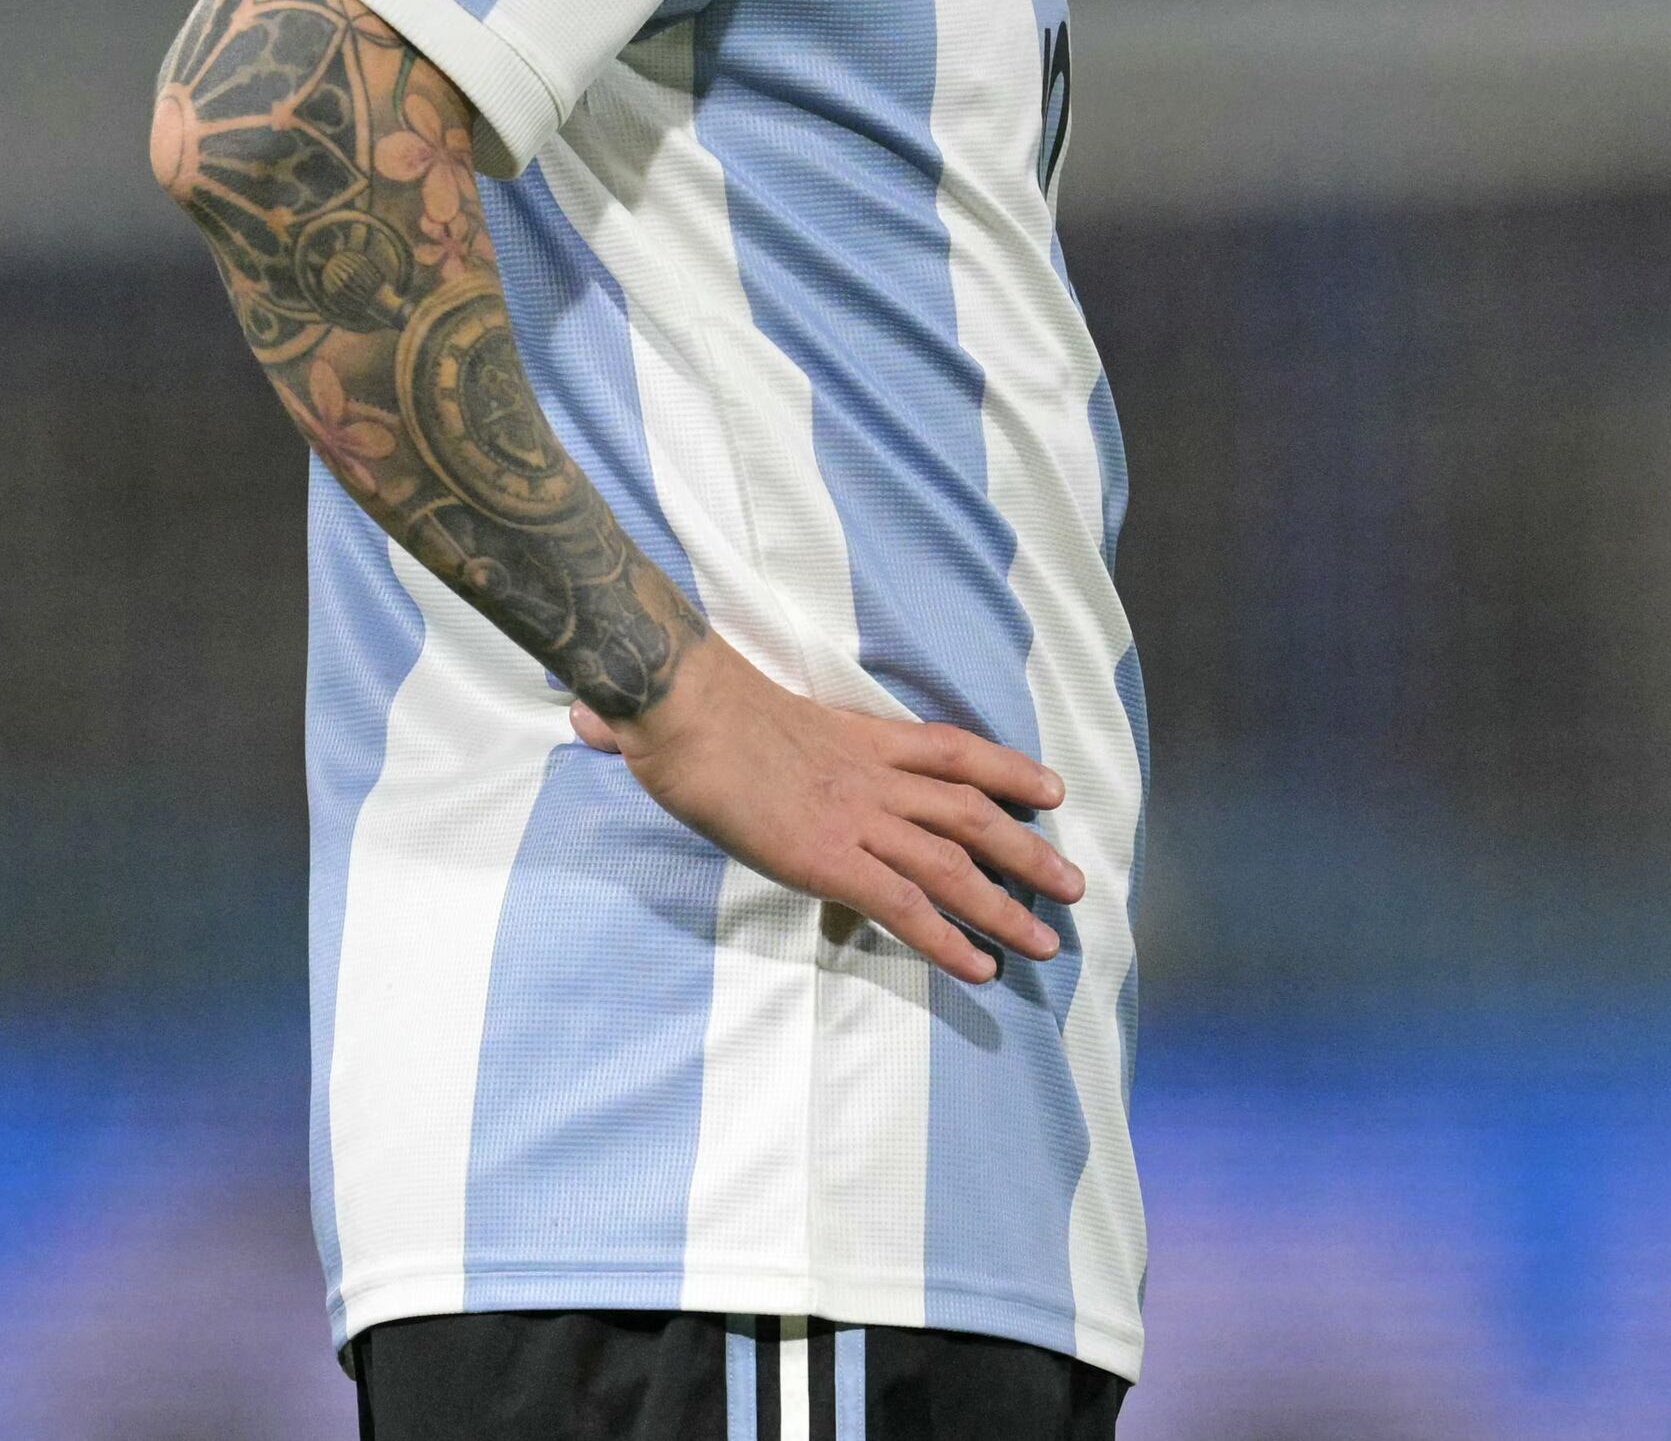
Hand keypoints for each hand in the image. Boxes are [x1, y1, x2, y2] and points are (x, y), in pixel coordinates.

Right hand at [571, 635, 1082, 983]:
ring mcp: (856, 819)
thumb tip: (596, 722)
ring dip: (1007, 905)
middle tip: (1074, 885)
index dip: (1009, 771)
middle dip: (1028, 852)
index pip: (955, 752)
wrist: (682, 704)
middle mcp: (874, 778)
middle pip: (973, 813)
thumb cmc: (690, 703)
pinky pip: (905, 905)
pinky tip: (980, 967)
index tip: (1052, 792)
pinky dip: (948, 938)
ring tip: (1048, 941)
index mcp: (861, 738)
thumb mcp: (723, 707)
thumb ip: (704, 725)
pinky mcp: (829, 859)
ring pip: (955, 864)